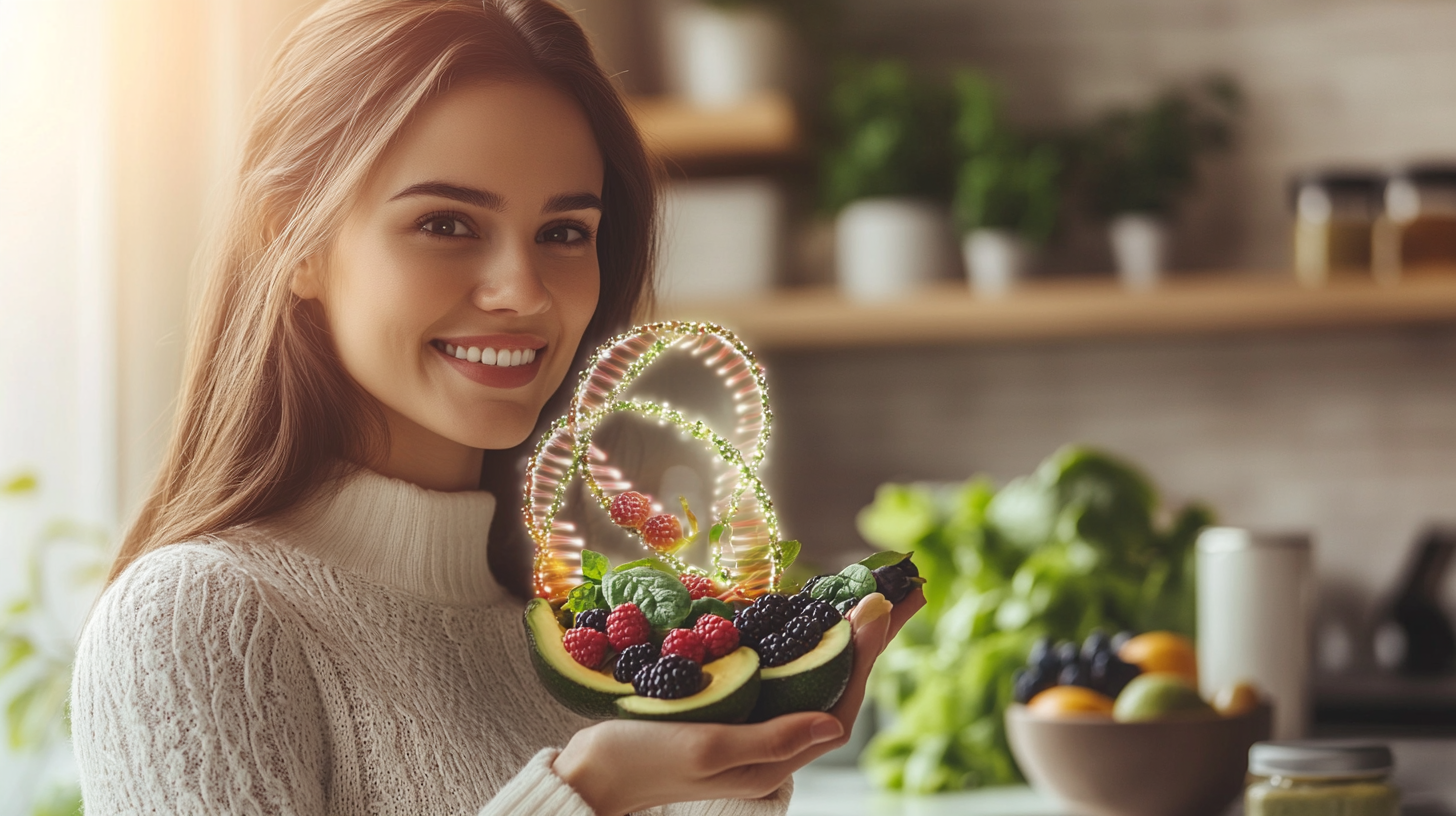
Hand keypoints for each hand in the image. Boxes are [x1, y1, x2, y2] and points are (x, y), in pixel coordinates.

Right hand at [553, 589, 924, 815]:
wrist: (592, 773)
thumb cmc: (643, 759)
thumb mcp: (708, 749)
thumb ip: (772, 739)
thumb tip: (836, 727)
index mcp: (775, 758)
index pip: (838, 702)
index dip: (862, 655)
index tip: (877, 608)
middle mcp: (773, 742)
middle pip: (835, 682)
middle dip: (869, 637)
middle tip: (902, 588)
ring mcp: (753, 723)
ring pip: (812, 672)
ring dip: (842, 632)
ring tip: (871, 594)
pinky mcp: (732, 707)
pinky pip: (781, 671)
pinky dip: (801, 639)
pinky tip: (809, 615)